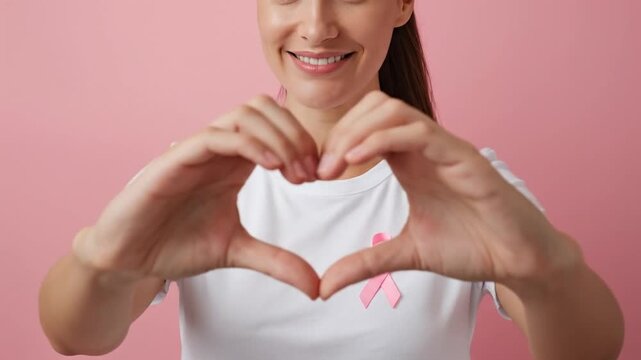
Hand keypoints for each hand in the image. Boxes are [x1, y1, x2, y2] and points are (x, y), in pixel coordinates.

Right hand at [73, 95, 321, 298]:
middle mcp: (220, 150)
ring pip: (244, 114)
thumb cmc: (178, 246)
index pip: (278, 127)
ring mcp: (197, 151)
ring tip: (292, 173)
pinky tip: (270, 167)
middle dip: (296, 135)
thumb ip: (278, 262)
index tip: (317, 177)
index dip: (304, 144)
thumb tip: (317, 287)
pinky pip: (213, 137)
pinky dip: (248, 143)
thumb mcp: (239, 252)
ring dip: (278, 137)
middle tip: (308, 174)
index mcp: (236, 162)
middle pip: (266, 109)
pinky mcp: (174, 160)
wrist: (131, 259)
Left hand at [318, 90, 582, 298]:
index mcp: (409, 161)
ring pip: (393, 110)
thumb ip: (365, 263)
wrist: (518, 260)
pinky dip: (383, 138)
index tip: (315, 176)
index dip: (335, 142)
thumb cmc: (470, 247)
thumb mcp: (405, 254)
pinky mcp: (465, 158)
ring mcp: (445, 149)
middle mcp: (425, 148)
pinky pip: (420, 132)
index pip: (365, 126)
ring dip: (356, 131)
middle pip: (374, 107)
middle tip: (320, 170)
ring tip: (334, 165)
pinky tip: (357, 159)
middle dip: (339, 132)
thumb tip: (323, 288)